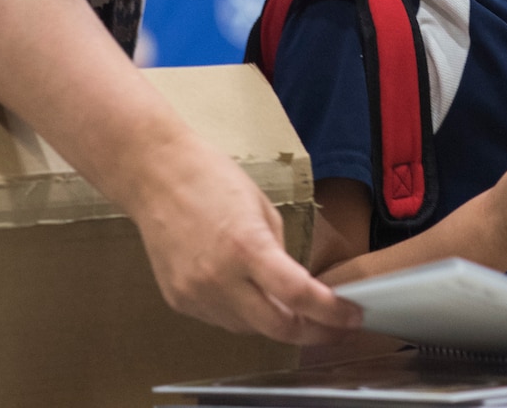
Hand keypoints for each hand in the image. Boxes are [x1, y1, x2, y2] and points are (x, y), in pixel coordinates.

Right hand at [128, 128, 362, 344]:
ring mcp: (196, 293)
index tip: (351, 317)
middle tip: (333, 327)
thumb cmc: (210, 177)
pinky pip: (221, 320)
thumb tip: (296, 288)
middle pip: (277, 328)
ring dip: (275, 322)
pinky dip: (242, 313)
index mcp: (247, 246)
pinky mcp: (179, 299)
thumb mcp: (263, 207)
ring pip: (249, 329)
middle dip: (313, 332)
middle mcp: (220, 277)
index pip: (299, 296)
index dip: (332, 313)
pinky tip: (248, 294)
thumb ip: (281, 253)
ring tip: (289, 304)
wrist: (155, 175)